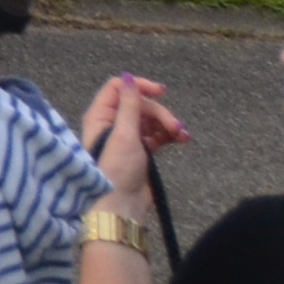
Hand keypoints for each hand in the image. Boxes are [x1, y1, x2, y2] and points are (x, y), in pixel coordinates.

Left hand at [80, 72, 186, 195]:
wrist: (122, 206)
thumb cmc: (116, 170)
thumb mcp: (123, 134)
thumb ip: (129, 106)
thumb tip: (128, 77)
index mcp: (101, 116)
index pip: (119, 88)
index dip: (140, 87)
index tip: (162, 93)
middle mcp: (112, 124)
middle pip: (140, 105)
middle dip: (159, 113)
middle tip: (174, 126)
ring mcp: (128, 138)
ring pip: (151, 120)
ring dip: (168, 124)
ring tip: (182, 135)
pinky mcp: (141, 152)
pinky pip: (158, 136)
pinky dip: (170, 135)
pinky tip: (183, 139)